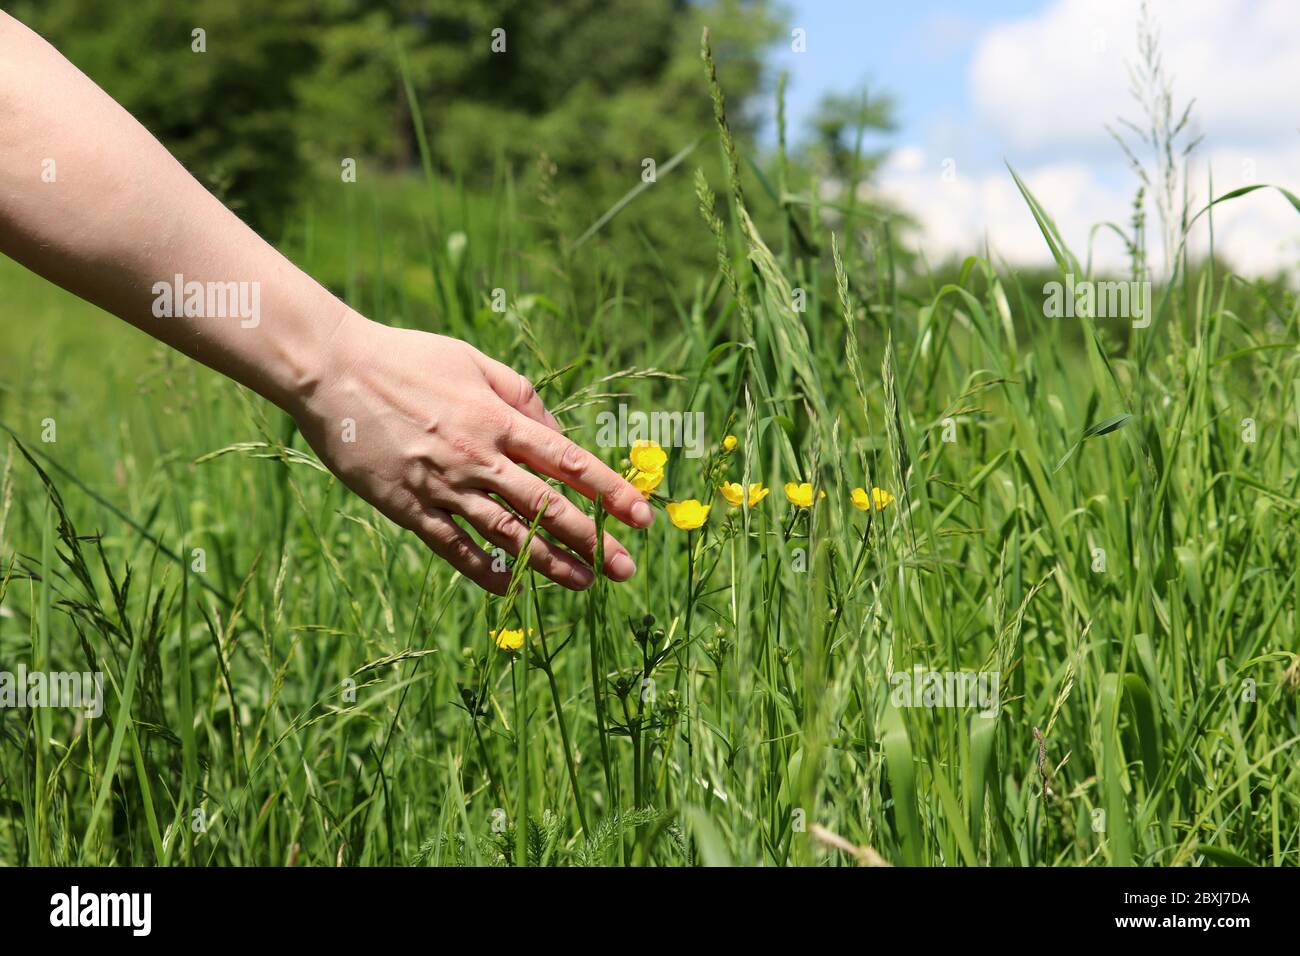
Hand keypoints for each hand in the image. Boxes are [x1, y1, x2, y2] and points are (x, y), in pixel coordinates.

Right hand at [289, 312, 652, 593]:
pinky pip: (453, 545)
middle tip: (624, 569)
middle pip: (546, 506)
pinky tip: (511, 587)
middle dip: (592, 539)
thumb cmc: (407, 359)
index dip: (609, 492)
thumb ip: (523, 398)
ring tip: (584, 583)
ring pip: (506, 533)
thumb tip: (560, 437)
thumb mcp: (474, 362)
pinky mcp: (407, 506)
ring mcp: (442, 485)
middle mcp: (477, 457)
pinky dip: (484, 568)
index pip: (567, 462)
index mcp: (497, 419)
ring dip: (549, 562)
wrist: (330, 370)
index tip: (641, 517)